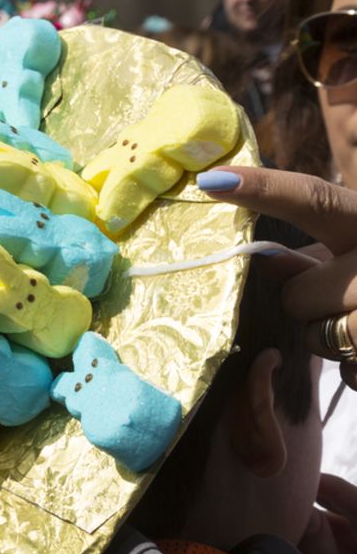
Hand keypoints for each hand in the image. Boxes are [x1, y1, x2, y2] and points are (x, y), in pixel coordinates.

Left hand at [198, 166, 356, 388]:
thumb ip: (321, 252)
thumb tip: (268, 260)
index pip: (317, 200)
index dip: (264, 189)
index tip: (210, 180)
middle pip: (299, 294)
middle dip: (307, 300)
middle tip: (342, 295)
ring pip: (319, 338)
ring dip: (332, 338)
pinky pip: (351, 373)